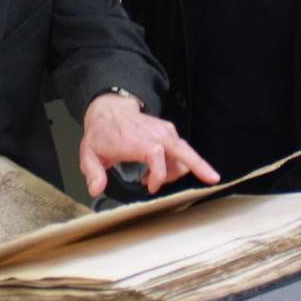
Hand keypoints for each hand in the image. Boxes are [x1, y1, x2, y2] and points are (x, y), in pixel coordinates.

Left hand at [77, 93, 219, 196]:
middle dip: (200, 166)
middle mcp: (154, 134)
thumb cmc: (102, 134)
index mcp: (135, 139)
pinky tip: (156, 170)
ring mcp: (165, 132)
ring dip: (173, 173)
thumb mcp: (89, 153)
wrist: (110, 111)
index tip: (149, 187)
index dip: (158, 175)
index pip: (156, 154)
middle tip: (211, 179)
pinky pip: (182, 152)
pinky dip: (174, 165)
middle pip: (184, 150)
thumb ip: (93, 172)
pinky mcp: (170, 132)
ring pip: (185, 155)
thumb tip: (96, 189)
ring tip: (150, 179)